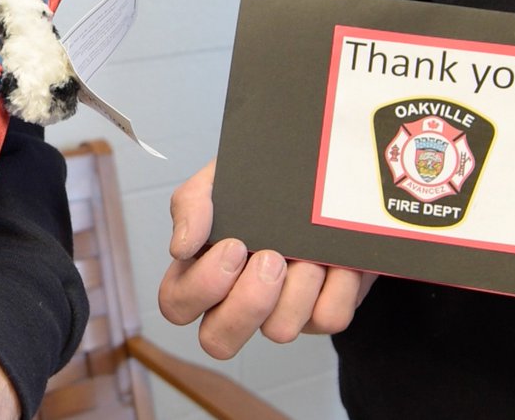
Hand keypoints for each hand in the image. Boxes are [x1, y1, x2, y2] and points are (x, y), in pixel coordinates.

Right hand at [157, 159, 375, 358]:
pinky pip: (328, 319)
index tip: (234, 244)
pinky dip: (337, 284)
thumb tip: (181, 247)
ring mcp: (279, 312)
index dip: (203, 285)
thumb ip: (191, 204)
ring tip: (309, 251)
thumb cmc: (264, 181)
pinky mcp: (321, 313)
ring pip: (278, 331)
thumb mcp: (220, 179)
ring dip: (299, 285)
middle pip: (218, 341)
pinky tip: (335, 259)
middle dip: (247, 303)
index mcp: (201, 270)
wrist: (326, 171)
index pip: (177, 305)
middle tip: (273, 259)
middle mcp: (236, 300)